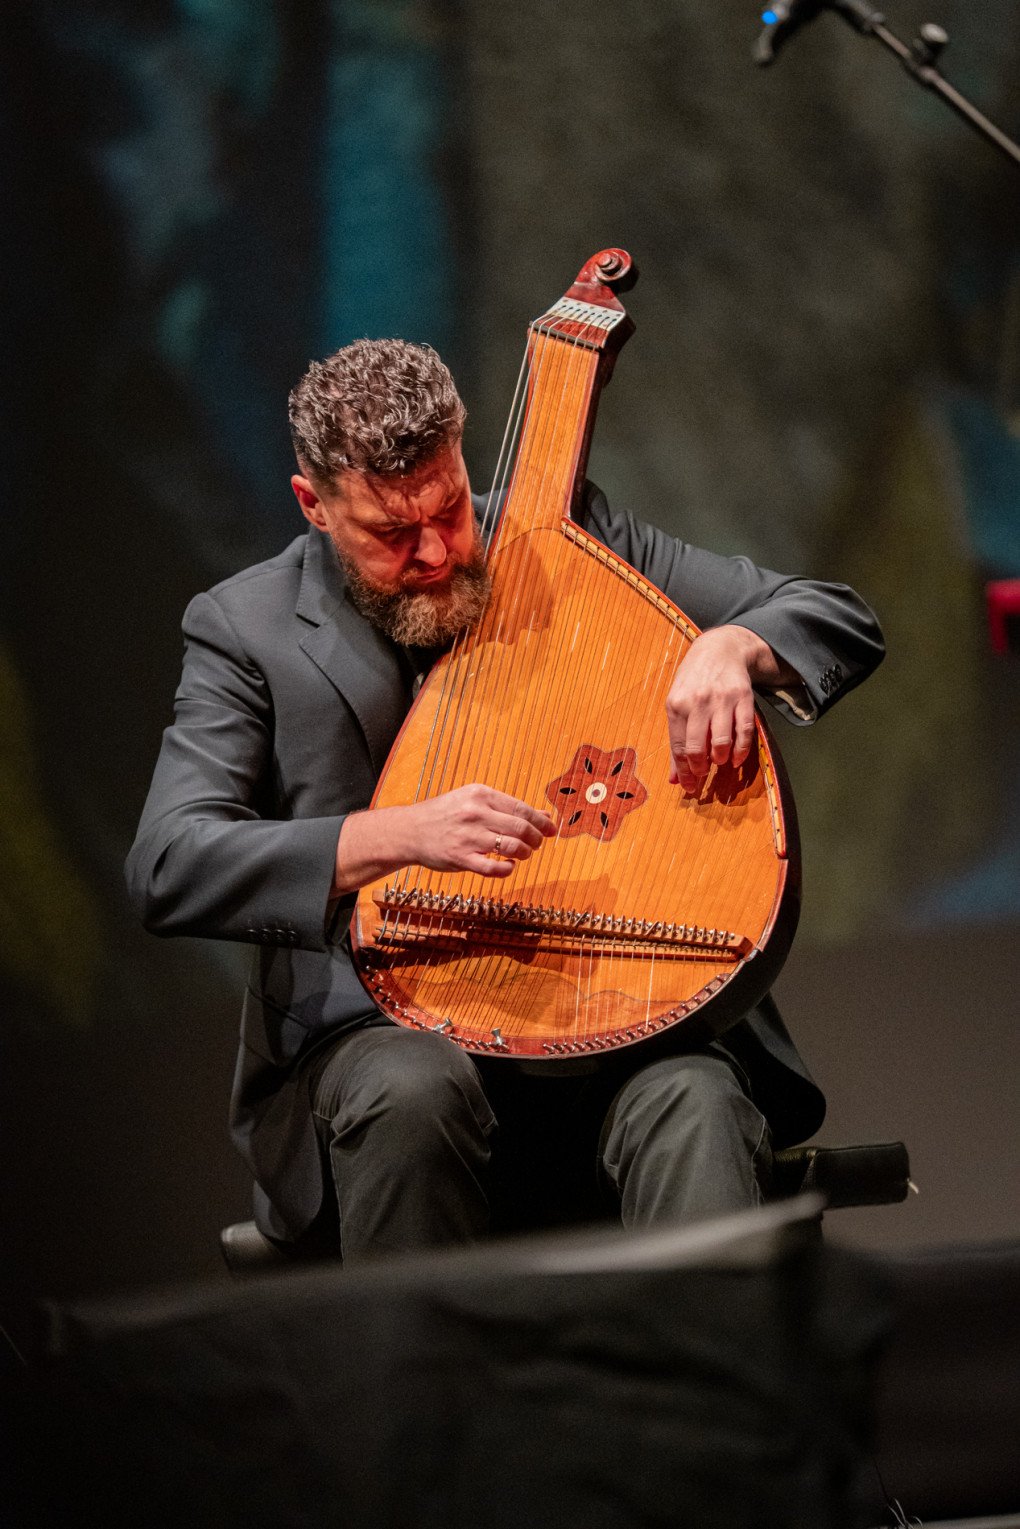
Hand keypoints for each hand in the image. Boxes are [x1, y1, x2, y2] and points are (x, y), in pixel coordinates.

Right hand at [334, 783, 554, 893]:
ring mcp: (468, 837)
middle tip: (537, 844)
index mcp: (480, 794)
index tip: (551, 829)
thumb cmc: (447, 814)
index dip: (541, 821)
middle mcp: (475, 813)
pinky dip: (507, 869)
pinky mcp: (461, 858)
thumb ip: (507, 807)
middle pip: (521, 827)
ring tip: (523, 854)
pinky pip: (493, 868)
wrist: (411, 830)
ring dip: (524, 853)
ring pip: (511, 847)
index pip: (521, 808)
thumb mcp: (475, 800)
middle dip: (536, 839)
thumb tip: (544, 816)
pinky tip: (508, 866)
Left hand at [666, 625, 772, 789]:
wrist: (720, 649)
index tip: (688, 786)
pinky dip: (742, 751)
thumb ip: (675, 741)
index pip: (678, 747)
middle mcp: (697, 702)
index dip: (684, 772)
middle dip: (700, 769)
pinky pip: (744, 731)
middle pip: (697, 749)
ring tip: (719, 761)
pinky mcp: (743, 698)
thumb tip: (673, 779)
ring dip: (720, 759)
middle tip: (703, 774)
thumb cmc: (693, 681)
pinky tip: (737, 758)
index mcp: (676, 705)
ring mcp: (721, 700)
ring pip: (721, 743)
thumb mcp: (677, 704)